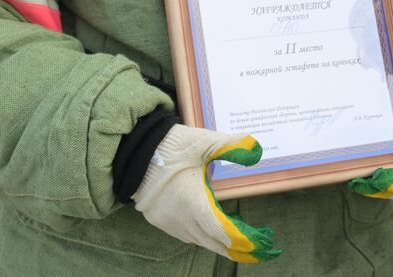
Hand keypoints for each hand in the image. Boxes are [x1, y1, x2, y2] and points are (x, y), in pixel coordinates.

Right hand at [132, 125, 279, 262]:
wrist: (134, 151)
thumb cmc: (172, 146)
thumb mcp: (205, 142)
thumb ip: (232, 146)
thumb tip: (257, 149)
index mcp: (193, 201)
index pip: (221, 231)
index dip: (240, 240)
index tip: (258, 244)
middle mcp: (180, 217)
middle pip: (211, 241)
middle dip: (234, 248)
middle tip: (255, 251)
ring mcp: (167, 221)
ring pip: (197, 240)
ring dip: (216, 243)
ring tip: (236, 243)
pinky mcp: (158, 219)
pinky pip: (184, 234)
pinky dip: (200, 236)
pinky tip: (208, 231)